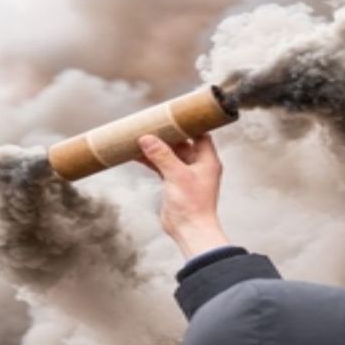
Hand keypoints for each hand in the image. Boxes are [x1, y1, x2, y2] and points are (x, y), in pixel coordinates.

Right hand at [137, 133, 229, 257]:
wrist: (190, 230)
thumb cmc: (192, 205)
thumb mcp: (176, 175)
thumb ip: (162, 155)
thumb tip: (147, 138)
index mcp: (207, 160)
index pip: (200, 134)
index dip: (187, 124)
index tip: (172, 114)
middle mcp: (199, 166)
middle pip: (182, 142)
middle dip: (167, 134)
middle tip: (151, 122)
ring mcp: (186, 175)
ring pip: (170, 154)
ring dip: (156, 147)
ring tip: (139, 136)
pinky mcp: (174, 184)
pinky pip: (162, 166)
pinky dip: (151, 160)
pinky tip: (136, 154)